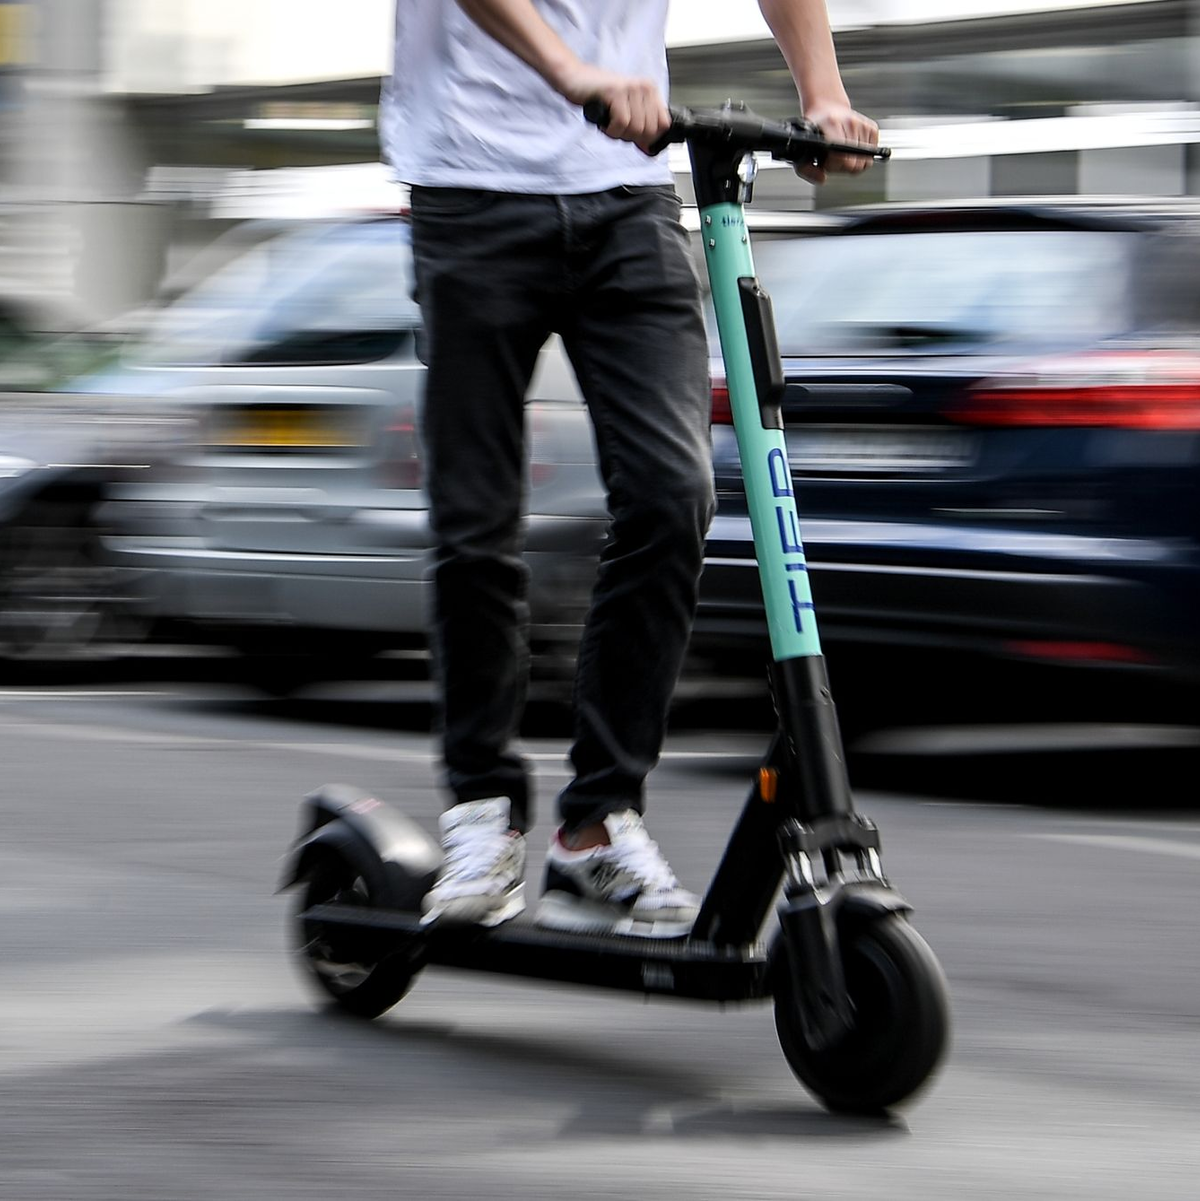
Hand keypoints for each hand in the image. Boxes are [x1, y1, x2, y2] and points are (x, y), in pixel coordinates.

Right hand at [556, 64, 670, 153]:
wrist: (575, 79)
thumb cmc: (598, 96)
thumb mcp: (624, 112)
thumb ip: (639, 130)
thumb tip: (650, 150)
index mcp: (650, 90)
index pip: (663, 124)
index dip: (649, 138)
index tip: (635, 138)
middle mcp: (643, 87)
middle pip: (649, 130)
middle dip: (631, 137)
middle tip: (618, 129)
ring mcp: (631, 89)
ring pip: (636, 128)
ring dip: (619, 134)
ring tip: (610, 124)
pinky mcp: (616, 92)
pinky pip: (621, 123)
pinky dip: (611, 130)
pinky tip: (605, 123)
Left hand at [796, 100, 877, 184]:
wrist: (826, 109)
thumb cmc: (815, 132)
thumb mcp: (802, 150)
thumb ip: (806, 170)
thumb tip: (823, 179)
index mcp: (832, 124)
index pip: (842, 159)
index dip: (833, 166)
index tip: (826, 161)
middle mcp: (850, 122)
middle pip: (855, 164)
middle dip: (843, 167)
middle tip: (834, 158)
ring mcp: (862, 124)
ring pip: (865, 161)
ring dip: (853, 162)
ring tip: (841, 152)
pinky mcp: (872, 127)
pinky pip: (872, 153)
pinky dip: (862, 155)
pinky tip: (851, 147)